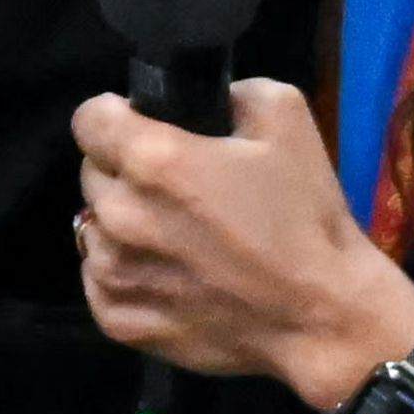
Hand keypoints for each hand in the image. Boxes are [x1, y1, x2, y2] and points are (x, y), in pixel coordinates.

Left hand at [67, 79, 413, 402]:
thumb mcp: (286, 118)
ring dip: (123, 226)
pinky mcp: (119, 321)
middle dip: (125, 172)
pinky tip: (168, 276)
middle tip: (177, 189)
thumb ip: (230, 92)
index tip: (146, 129)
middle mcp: (119, 215)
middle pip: (94, 174)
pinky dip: (124, 276)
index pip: (89, 119)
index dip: (118, 117)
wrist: (324, 318)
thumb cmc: (306, 218)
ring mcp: (113, 273)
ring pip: (93, 229)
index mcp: (152, 160)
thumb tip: (201, 100)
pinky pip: (98, 283)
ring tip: (176, 238)